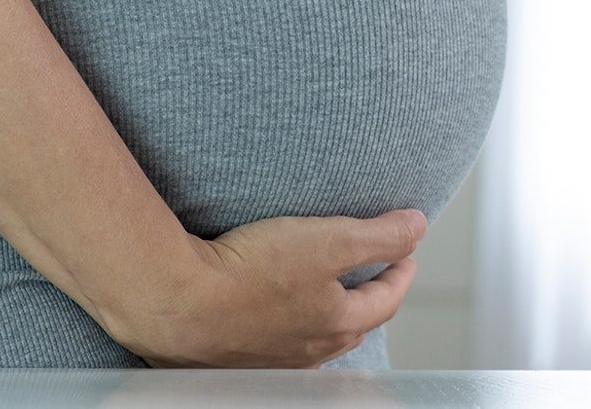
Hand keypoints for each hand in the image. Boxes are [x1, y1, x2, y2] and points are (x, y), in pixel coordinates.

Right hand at [103, 209, 426, 367]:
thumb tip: (418, 228)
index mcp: (338, 325)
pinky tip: (274, 313)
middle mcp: (308, 353)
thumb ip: (379, 235)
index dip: (401, 271)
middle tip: (375, 273)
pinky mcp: (233, 360)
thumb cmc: (248, 273)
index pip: (387, 300)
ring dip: (329, 314)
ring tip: (329, 293)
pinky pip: (274, 343)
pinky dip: (288, 325)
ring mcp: (270, 362)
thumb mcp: (329, 240)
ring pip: (315, 339)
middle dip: (370, 297)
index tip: (406, 253)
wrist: (172, 302)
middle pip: (354, 323)